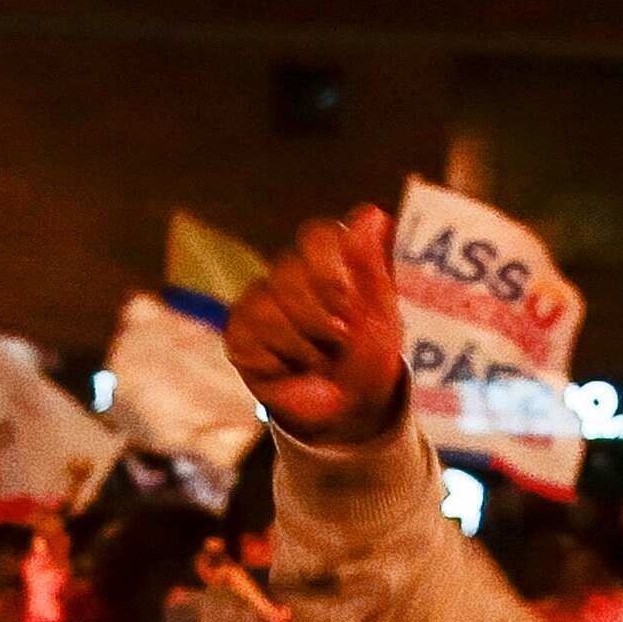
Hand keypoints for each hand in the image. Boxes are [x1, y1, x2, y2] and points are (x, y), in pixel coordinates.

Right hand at [225, 205, 410, 446]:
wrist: (350, 407)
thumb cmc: (369, 354)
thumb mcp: (382, 314)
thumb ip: (372, 265)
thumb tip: (373, 213)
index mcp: (331, 260)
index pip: (318, 236)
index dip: (332, 270)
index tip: (352, 305)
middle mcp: (292, 273)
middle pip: (289, 270)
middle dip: (321, 315)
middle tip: (341, 340)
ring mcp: (261, 300)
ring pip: (269, 305)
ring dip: (305, 343)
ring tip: (321, 359)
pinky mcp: (239, 331)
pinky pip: (250, 333)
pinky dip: (280, 358)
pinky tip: (293, 367)